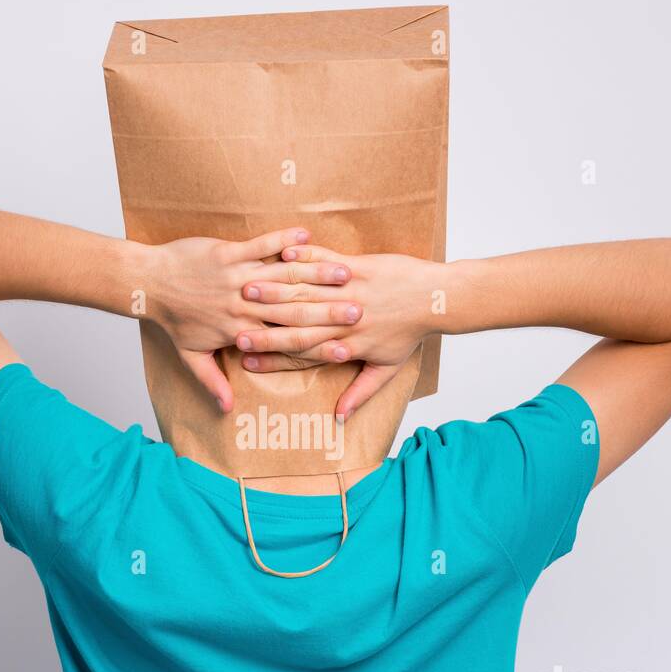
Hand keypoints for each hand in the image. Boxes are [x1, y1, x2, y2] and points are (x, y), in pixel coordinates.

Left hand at [139, 229, 362, 410]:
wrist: (150, 284)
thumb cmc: (173, 320)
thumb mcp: (190, 357)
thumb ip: (212, 382)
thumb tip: (227, 409)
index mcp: (241, 332)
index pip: (287, 341)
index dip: (319, 344)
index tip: (348, 347)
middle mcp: (243, 307)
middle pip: (294, 310)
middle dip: (330, 309)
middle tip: (361, 310)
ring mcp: (236, 278)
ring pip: (282, 278)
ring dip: (315, 274)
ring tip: (346, 273)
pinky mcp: (228, 253)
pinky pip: (260, 245)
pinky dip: (283, 240)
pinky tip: (306, 237)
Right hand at [234, 244, 445, 417]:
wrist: (436, 299)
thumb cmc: (410, 333)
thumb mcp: (387, 368)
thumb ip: (360, 392)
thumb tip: (340, 417)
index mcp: (348, 345)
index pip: (304, 355)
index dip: (274, 359)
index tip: (247, 360)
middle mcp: (345, 321)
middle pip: (298, 327)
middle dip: (265, 329)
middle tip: (235, 330)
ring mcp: (351, 292)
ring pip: (306, 293)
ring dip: (275, 291)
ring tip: (247, 290)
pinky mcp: (359, 267)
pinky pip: (326, 261)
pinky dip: (304, 257)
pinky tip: (281, 254)